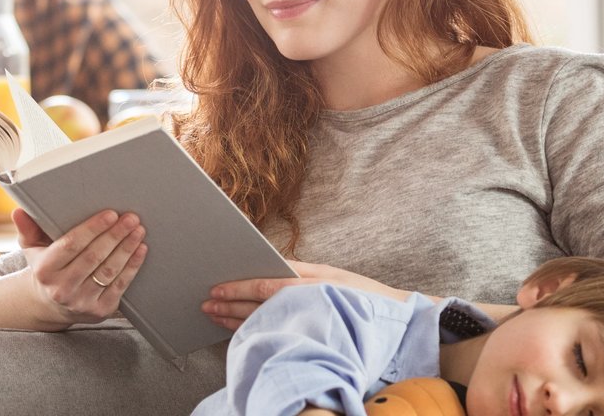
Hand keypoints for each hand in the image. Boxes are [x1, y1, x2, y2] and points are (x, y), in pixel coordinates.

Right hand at [14, 208, 148, 326]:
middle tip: (131, 218)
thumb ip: (28, 228)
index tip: (111, 214)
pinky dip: (132, 266)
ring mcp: (81, 302)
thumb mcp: (32, 249)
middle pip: (93, 257)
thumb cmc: (45, 268)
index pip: (71, 245)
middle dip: (115, 235)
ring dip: (126, 249)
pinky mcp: (99, 310)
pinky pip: (119, 286)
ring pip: (109, 271)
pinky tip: (140, 250)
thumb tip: (18, 211)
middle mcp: (61, 288)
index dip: (93, 229)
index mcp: (44, 270)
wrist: (51, 305)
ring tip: (138, 231)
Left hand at [202, 261, 406, 329]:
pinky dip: (259, 333)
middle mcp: (309, 298)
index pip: (265, 285)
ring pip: (266, 320)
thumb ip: (299, 273)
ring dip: (237, 320)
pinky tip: (243, 333)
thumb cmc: (361, 295)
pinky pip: (280, 335)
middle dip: (230, 305)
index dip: (238, 288)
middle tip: (206, 305)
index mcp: (311, 279)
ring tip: (215, 317)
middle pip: (260, 304)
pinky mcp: (318, 334)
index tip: (216, 289)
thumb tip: (267, 268)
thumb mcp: (331, 275)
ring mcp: (312, 318)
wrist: (397, 318)